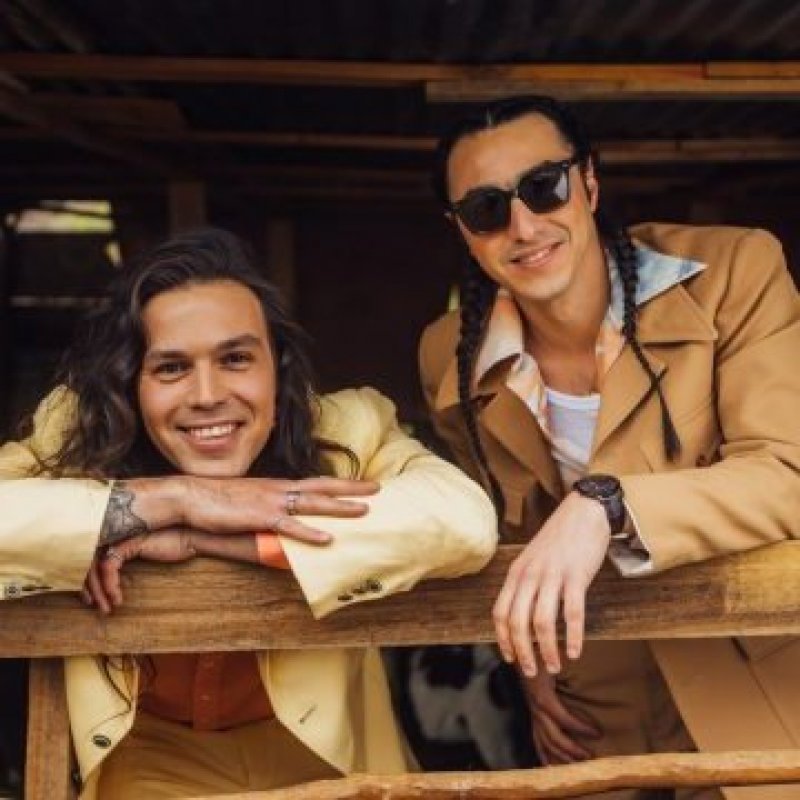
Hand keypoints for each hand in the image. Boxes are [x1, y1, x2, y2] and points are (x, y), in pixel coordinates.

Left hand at [84, 529, 197, 613]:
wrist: (190, 538)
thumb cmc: (175, 547)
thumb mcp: (147, 558)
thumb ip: (129, 563)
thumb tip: (111, 583)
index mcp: (116, 538)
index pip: (91, 559)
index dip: (88, 580)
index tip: (92, 599)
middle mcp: (114, 537)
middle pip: (89, 563)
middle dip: (88, 588)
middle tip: (93, 606)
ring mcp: (119, 538)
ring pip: (95, 567)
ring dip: (99, 591)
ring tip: (105, 609)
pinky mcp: (127, 544)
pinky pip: (108, 568)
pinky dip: (110, 585)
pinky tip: (117, 599)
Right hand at [125, 475, 379, 544]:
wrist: (190, 497)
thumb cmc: (216, 502)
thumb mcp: (248, 504)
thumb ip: (267, 514)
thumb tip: (281, 527)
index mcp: (277, 487)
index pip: (314, 482)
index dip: (338, 483)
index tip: (359, 482)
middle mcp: (279, 490)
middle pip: (323, 486)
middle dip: (351, 487)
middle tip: (377, 487)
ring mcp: (271, 502)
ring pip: (314, 503)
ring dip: (340, 507)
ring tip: (364, 510)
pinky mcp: (260, 517)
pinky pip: (291, 526)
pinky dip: (311, 533)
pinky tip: (328, 539)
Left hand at [493, 492, 609, 675]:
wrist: (583, 511)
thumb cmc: (559, 540)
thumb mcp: (533, 560)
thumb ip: (526, 584)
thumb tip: (522, 618)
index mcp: (517, 572)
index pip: (501, 612)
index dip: (503, 639)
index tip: (510, 659)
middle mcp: (530, 575)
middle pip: (518, 622)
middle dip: (523, 652)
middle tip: (532, 672)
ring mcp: (553, 575)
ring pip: (543, 622)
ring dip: (547, 650)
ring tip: (554, 666)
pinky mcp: (576, 575)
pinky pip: (572, 613)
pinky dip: (572, 636)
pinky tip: (574, 652)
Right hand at [524, 659, 600, 764]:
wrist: (519, 655)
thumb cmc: (537, 654)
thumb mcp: (552, 655)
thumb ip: (564, 659)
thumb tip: (579, 657)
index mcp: (543, 697)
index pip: (564, 719)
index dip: (581, 728)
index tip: (598, 733)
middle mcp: (536, 710)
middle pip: (554, 738)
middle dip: (573, 750)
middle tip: (591, 757)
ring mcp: (532, 714)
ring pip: (545, 743)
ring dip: (561, 757)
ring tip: (577, 766)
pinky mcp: (531, 716)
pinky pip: (535, 740)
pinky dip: (543, 755)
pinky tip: (549, 767)